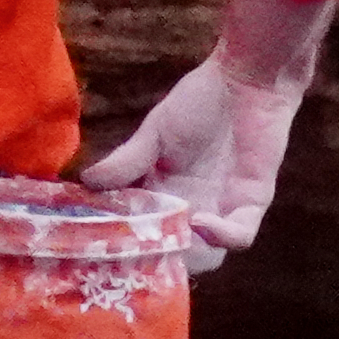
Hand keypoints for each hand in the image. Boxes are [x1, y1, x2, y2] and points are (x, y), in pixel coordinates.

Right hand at [77, 0, 338, 256]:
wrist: (246, 80)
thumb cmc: (199, 101)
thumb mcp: (155, 132)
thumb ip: (127, 161)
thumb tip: (87, 182)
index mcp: (165, 194)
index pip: (145, 233)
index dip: (129, 246)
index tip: (108, 250)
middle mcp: (192, 208)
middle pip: (174, 253)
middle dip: (157, 258)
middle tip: (138, 258)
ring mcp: (223, 210)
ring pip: (207, 255)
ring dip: (188, 254)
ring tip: (166, 242)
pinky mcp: (252, 203)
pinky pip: (240, 235)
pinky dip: (221, 237)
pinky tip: (200, 222)